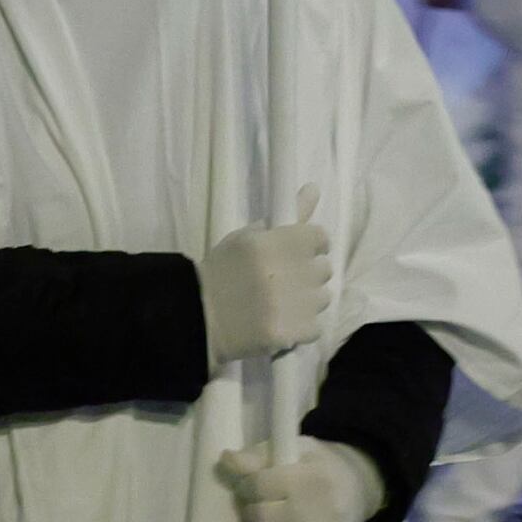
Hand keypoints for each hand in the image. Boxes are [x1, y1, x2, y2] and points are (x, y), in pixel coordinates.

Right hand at [196, 208, 330, 362]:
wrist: (197, 318)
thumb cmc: (221, 272)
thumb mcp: (247, 237)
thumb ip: (286, 217)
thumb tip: (314, 188)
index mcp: (273, 243)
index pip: (318, 238)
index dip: (311, 246)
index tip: (299, 254)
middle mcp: (285, 272)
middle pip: (324, 269)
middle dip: (307, 275)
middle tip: (284, 281)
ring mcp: (290, 306)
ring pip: (322, 298)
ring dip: (306, 302)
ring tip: (281, 305)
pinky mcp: (290, 333)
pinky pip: (315, 327)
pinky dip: (301, 328)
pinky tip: (281, 323)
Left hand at [217, 440, 386, 521]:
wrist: (360, 489)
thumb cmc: (320, 466)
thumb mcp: (294, 448)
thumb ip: (258, 454)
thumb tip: (227, 460)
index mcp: (307, 479)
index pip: (258, 487)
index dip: (246, 486)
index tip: (250, 486)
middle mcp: (313, 513)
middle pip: (259, 517)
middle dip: (250, 511)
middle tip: (257, 506)